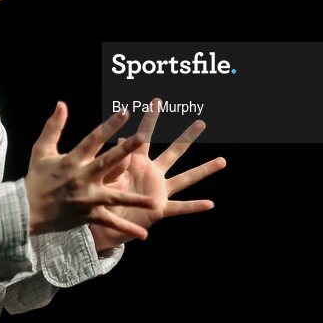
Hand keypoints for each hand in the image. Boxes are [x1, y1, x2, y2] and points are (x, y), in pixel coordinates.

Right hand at [24, 102, 156, 240]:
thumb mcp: (41, 150)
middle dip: (125, 151)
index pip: (93, 139)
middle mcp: (81, 179)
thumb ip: (54, 126)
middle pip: (107, 162)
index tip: (125, 112)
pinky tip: (143, 234)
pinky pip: (110, 222)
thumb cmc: (36, 178)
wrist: (25, 211)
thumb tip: (62, 104)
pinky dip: (126, 229)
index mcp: (71, 161)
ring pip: (114, 197)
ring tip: (155, 201)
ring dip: (135, 199)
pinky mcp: (88, 216)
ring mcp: (86, 199)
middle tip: (143, 138)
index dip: (109, 125)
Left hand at [89, 97, 226, 251]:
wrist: (100, 222)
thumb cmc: (100, 196)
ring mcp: (159, 190)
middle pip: (174, 152)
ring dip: (204, 169)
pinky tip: (210, 204)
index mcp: (137, 162)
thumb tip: (122, 141)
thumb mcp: (105, 176)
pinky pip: (180, 206)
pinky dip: (194, 206)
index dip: (150, 118)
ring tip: (222, 160)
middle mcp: (153, 173)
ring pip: (185, 178)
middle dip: (187, 137)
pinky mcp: (160, 208)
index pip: (145, 136)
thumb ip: (114, 162)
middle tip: (201, 122)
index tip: (157, 100)